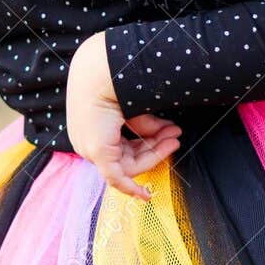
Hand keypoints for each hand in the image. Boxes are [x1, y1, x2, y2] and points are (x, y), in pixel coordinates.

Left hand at [65, 31, 180, 199]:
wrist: (102, 69)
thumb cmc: (113, 80)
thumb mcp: (132, 106)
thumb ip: (145, 122)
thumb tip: (166, 131)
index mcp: (92, 128)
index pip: (122, 143)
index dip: (148, 142)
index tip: (169, 136)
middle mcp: (88, 141)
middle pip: (127, 155)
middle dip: (155, 147)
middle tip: (177, 137)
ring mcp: (91, 148)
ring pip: (128, 163)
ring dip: (154, 153)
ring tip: (175, 137)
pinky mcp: (98, 152)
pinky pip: (115, 178)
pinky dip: (130, 188)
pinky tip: (144, 195)